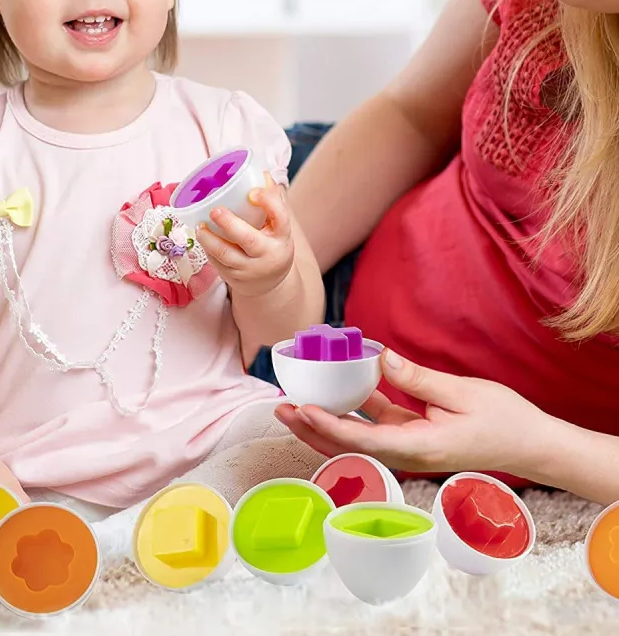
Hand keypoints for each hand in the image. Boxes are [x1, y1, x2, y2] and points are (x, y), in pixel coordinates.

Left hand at [196, 173, 293, 297]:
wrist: (270, 282)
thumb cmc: (271, 243)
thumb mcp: (278, 225)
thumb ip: (271, 201)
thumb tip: (260, 172)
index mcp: (282, 236)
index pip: (280, 217)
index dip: (268, 202)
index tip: (252, 192)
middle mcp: (268, 254)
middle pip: (248, 239)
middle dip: (229, 223)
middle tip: (214, 210)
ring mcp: (250, 270)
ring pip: (225, 254)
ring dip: (209, 239)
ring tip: (200, 226)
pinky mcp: (235, 279)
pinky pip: (217, 263)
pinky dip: (207, 249)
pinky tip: (202, 238)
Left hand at [275, 348, 552, 478]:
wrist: (531, 444)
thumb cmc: (503, 420)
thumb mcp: (461, 393)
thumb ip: (419, 379)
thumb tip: (383, 359)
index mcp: (419, 448)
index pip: (363, 440)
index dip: (329, 427)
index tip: (303, 411)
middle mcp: (408, 453)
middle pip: (348, 446)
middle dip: (312, 429)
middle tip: (281, 408)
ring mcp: (409, 446)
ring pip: (357, 437)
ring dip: (326, 421)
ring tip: (296, 402)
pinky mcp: (414, 435)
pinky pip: (376, 425)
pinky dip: (354, 411)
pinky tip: (339, 390)